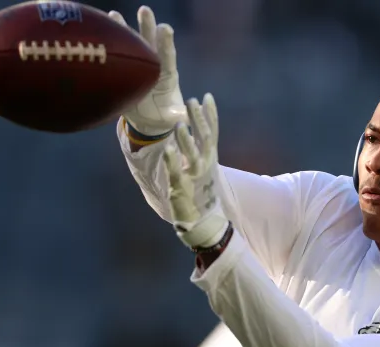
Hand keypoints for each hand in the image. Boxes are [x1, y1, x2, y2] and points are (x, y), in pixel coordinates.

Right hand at [109, 6, 185, 135]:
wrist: (149, 117)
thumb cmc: (164, 116)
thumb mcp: (172, 117)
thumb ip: (177, 115)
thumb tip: (184, 118)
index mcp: (167, 75)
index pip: (168, 57)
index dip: (166, 43)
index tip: (165, 28)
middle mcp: (153, 64)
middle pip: (150, 43)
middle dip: (148, 26)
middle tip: (145, 10)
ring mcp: (138, 64)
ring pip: (132, 44)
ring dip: (124, 29)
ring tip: (114, 14)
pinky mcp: (124, 69)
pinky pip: (117, 53)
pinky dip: (110, 41)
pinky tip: (100, 28)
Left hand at [163, 94, 228, 248]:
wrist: (203, 217)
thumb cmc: (200, 188)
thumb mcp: (202, 164)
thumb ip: (197, 146)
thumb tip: (189, 125)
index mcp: (210, 157)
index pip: (212, 132)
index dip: (210, 114)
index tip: (207, 96)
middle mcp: (205, 164)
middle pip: (204, 139)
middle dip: (198, 120)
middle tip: (191, 102)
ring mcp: (194, 176)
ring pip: (191, 155)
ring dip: (186, 140)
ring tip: (179, 125)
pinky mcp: (181, 187)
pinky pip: (176, 172)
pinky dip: (172, 161)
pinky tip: (167, 149)